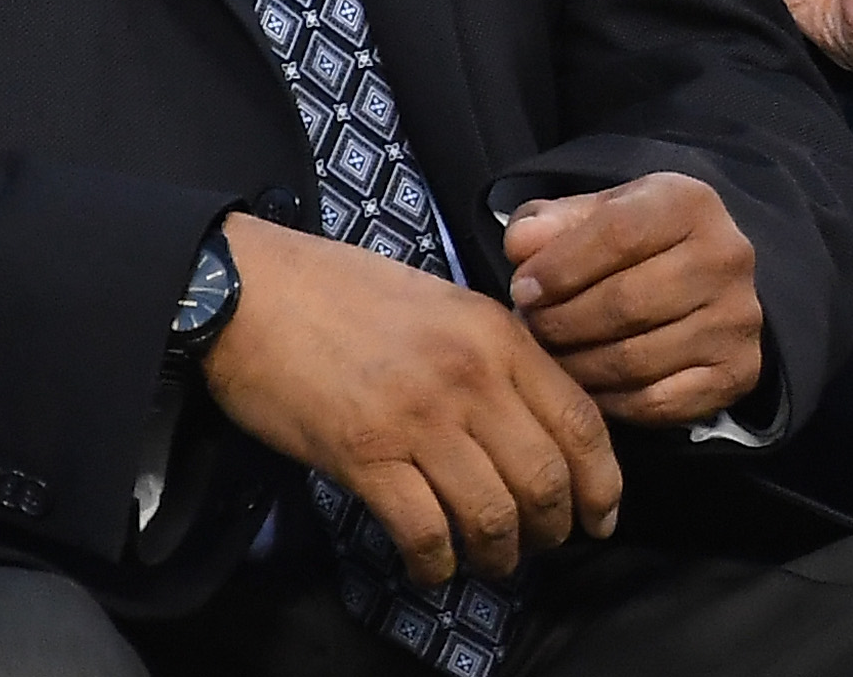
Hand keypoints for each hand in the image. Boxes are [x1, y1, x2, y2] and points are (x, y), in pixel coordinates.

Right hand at [201, 216, 620, 585]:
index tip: (601, 517)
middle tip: (539, 545)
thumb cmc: (341, 292)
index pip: (581, 421)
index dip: (602, 484)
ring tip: (488, 560)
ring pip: (492, 514)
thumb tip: (533, 418)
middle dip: (553, 529)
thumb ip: (492, 351)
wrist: (249, 288)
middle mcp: (470, 376)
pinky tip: (431, 565)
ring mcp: (418, 418)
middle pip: (545, 479)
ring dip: (497, 554)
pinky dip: (436, 563)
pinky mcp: (364, 456)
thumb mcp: (441, 301)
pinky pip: (425, 532)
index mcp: (496, 332)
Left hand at [505, 172, 763, 427]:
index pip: (617, 234)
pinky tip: (584, 387)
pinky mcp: (738, 371)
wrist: (706, 276)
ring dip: (578, 366)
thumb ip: (553, 222)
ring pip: (637, 359)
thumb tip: (521, 245)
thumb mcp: (598, 213)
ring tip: (549, 358)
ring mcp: (737, 319)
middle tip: (530, 330)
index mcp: (689, 203)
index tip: (522, 289)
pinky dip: (610, 400)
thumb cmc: (637, 241)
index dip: (559, 267)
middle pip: (625, 302)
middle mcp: (726, 257)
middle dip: (562, 322)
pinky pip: (657, 402)